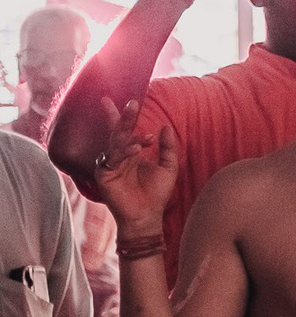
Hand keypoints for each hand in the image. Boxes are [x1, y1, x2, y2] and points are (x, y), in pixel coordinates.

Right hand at [94, 100, 177, 233]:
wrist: (148, 216)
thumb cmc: (157, 194)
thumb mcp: (169, 167)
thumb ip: (168, 147)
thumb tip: (165, 127)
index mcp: (132, 153)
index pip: (126, 130)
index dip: (125, 116)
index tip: (129, 101)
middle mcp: (119, 156)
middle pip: (118, 132)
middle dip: (123, 118)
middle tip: (130, 104)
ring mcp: (110, 164)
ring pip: (115, 143)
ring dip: (128, 137)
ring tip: (145, 138)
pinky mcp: (104, 175)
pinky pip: (111, 159)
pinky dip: (123, 152)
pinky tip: (136, 150)